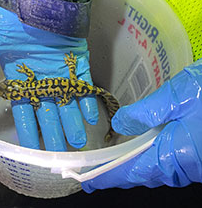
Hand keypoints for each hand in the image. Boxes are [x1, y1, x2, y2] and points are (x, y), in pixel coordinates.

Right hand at [0, 4, 98, 150]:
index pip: (22, 110)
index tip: (32, 152)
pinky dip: (88, 98)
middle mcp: (40, 77)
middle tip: (61, 154)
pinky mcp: (77, 60)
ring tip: (79, 143)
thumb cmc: (10, 18)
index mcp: (19, 77)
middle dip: (54, 133)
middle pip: (47, 111)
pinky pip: (84, 83)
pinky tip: (91, 116)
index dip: (27, 130)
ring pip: (67, 101)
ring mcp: (60, 70)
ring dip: (72, 121)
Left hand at [82, 59, 201, 190]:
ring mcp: (197, 163)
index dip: (108, 176)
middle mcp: (188, 166)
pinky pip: (172, 163)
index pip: (132, 171)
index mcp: (178, 153)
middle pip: (144, 174)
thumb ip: (146, 112)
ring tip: (115, 161)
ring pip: (159, 170)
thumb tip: (121, 123)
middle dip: (119, 173)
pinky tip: (145, 149)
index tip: (88, 182)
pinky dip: (153, 159)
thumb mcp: (178, 95)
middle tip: (97, 170)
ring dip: (135, 166)